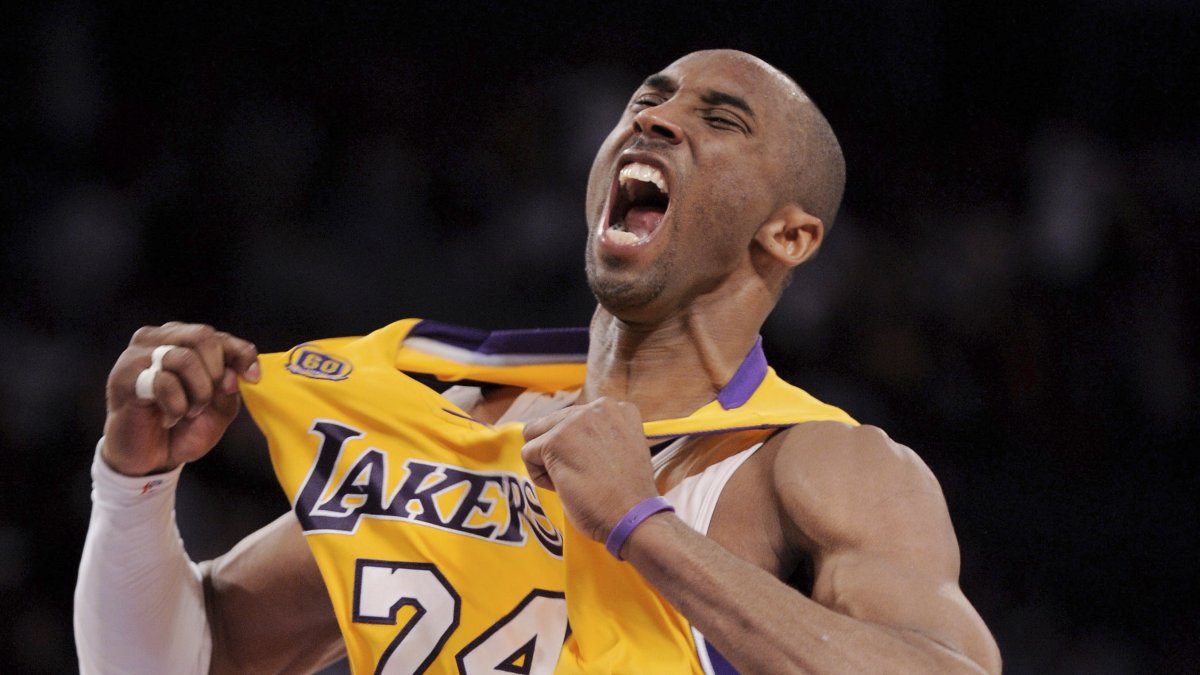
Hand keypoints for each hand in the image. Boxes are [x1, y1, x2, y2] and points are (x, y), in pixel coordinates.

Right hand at [102, 322, 259, 475]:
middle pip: (202, 336)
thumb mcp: (219, 408)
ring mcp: (138, 356)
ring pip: (184, 358)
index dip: (241, 354)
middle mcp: (159, 339)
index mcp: (184, 340)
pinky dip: (176, 406)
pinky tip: (169, 419)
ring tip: (189, 412)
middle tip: (209, 400)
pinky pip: (163, 381)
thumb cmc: (184, 427)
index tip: (253, 378)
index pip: (220, 336)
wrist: (151, 458)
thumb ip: (229, 386)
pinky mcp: (124, 377)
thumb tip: (234, 374)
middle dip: (216, 372)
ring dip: (197, 392)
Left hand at [521, 397, 657, 541]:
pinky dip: (539, 477)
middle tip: (583, 476)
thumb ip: (598, 433)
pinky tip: (564, 488)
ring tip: (572, 480)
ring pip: (536, 435)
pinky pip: (528, 454)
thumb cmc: (626, 495)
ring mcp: (576, 421)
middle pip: (552, 423)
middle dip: (559, 452)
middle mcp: (597, 407)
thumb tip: (567, 436)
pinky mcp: (556, 441)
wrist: (632, 517)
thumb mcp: (620, 449)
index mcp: (616, 408)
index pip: (573, 418)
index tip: (595, 467)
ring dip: (546, 460)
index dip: (577, 447)